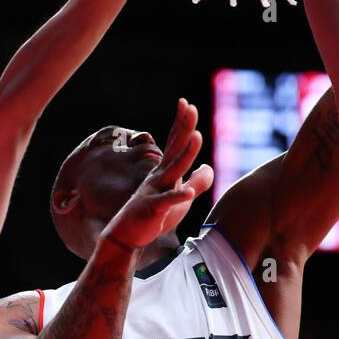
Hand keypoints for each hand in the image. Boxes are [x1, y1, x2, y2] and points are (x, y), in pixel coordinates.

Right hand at [102, 99, 213, 250]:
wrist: (128, 234)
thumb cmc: (154, 215)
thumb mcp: (181, 198)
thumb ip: (197, 182)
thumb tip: (209, 167)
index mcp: (165, 172)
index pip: (175, 143)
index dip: (182, 124)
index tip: (187, 104)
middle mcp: (160, 176)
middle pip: (174, 149)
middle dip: (184, 128)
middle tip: (191, 107)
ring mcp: (155, 191)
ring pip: (173, 170)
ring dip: (186, 154)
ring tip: (198, 137)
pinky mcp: (153, 209)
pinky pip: (166, 202)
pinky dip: (177, 197)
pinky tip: (188, 193)